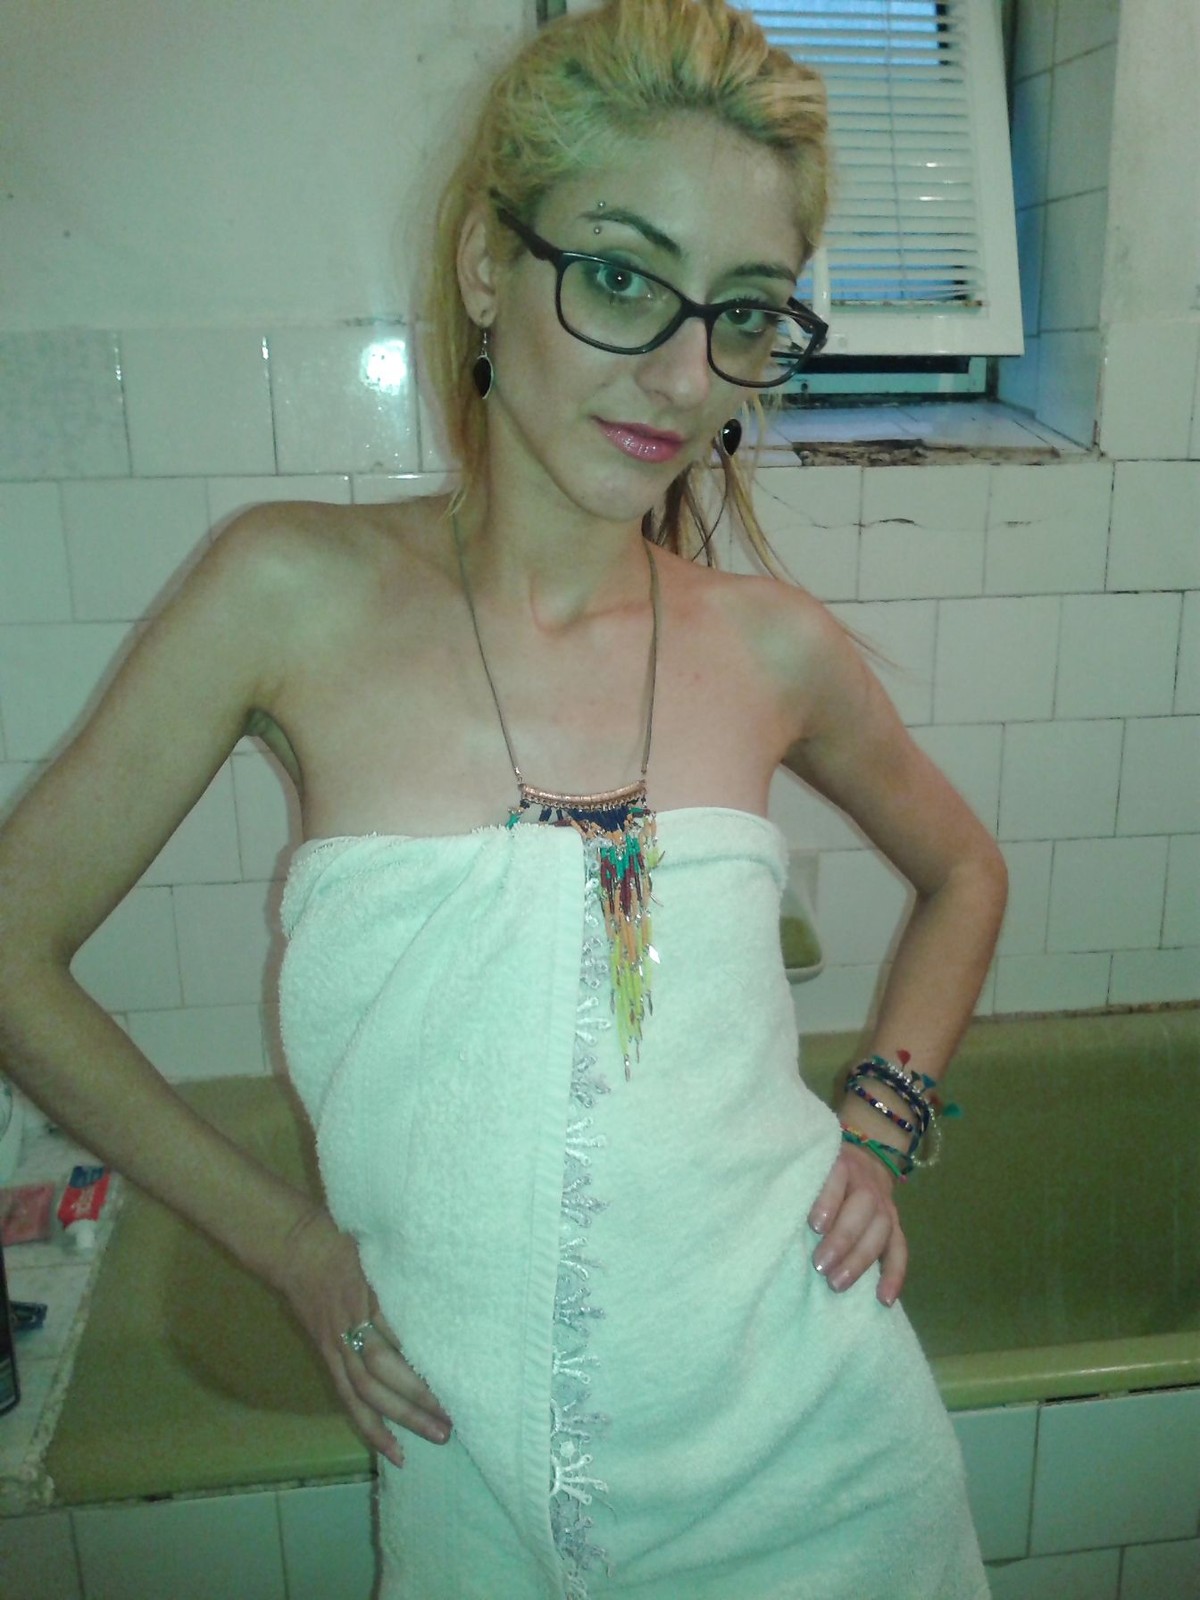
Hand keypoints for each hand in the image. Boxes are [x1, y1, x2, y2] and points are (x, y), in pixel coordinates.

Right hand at [277, 1209, 452, 1466]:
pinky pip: (349, 1398)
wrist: (295, 1247)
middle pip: (387, 1370)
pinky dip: (370, 1426)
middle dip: (421, 1397)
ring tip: (438, 1436)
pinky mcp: (328, 1357)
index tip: (462, 1375)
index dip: (427, 1360)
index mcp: (369, 1295)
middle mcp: (353, 1327)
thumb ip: (406, 1269)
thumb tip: (448, 1280)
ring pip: (370, 1392)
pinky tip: (393, 1450)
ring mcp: (338, 1346)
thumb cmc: (345, 1240)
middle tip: (458, 1415)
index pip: (402, 1336)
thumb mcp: (379, 1247)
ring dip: (403, 1418)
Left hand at [807, 1141, 906, 1306]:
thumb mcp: (809, 1164)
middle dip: (843, 1239)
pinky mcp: (895, 1226)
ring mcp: (885, 1206)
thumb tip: (768, 1208)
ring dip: (860, 1260)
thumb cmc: (822, 1168)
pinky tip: (884, 1299)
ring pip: (881, 1231)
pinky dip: (894, 1275)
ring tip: (837, 1284)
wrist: (864, 1160)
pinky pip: (899, 1250)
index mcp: (842, 1164)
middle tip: (820, 1266)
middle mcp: (867, 1183)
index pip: (838, 1178)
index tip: (815, 1225)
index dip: (829, 1201)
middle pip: (863, 1208)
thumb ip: (797, 1182)